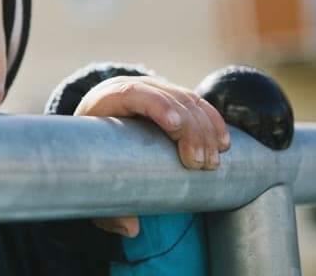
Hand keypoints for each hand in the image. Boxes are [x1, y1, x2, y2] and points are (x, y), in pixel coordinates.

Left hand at [75, 75, 231, 238]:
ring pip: (187, 100)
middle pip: (167, 97)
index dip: (156, 104)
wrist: (96, 129)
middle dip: (190, 129)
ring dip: (206, 129)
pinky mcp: (172, 97)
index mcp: (106, 100)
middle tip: (201, 164)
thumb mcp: (91, 179)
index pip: (132, 93)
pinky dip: (213, 122)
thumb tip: (131, 227)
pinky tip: (224, 144)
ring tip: (213, 163)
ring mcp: (155, 90)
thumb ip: (107, 203)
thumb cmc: (91, 156)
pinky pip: (197, 104)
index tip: (175, 126)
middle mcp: (133, 88)